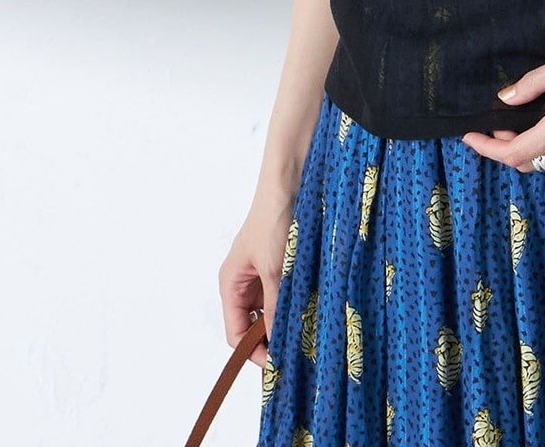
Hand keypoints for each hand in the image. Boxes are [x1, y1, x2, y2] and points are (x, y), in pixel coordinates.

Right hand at [217, 196, 293, 367]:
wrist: (292, 180)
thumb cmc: (274, 219)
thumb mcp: (275, 270)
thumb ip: (276, 308)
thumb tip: (278, 345)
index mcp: (232, 284)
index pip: (235, 333)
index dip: (253, 352)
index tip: (277, 365)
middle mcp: (246, 281)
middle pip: (254, 325)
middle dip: (272, 338)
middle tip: (298, 351)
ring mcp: (265, 273)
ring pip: (274, 310)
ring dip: (288, 319)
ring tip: (307, 330)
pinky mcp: (285, 264)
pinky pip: (287, 293)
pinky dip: (297, 302)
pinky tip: (312, 308)